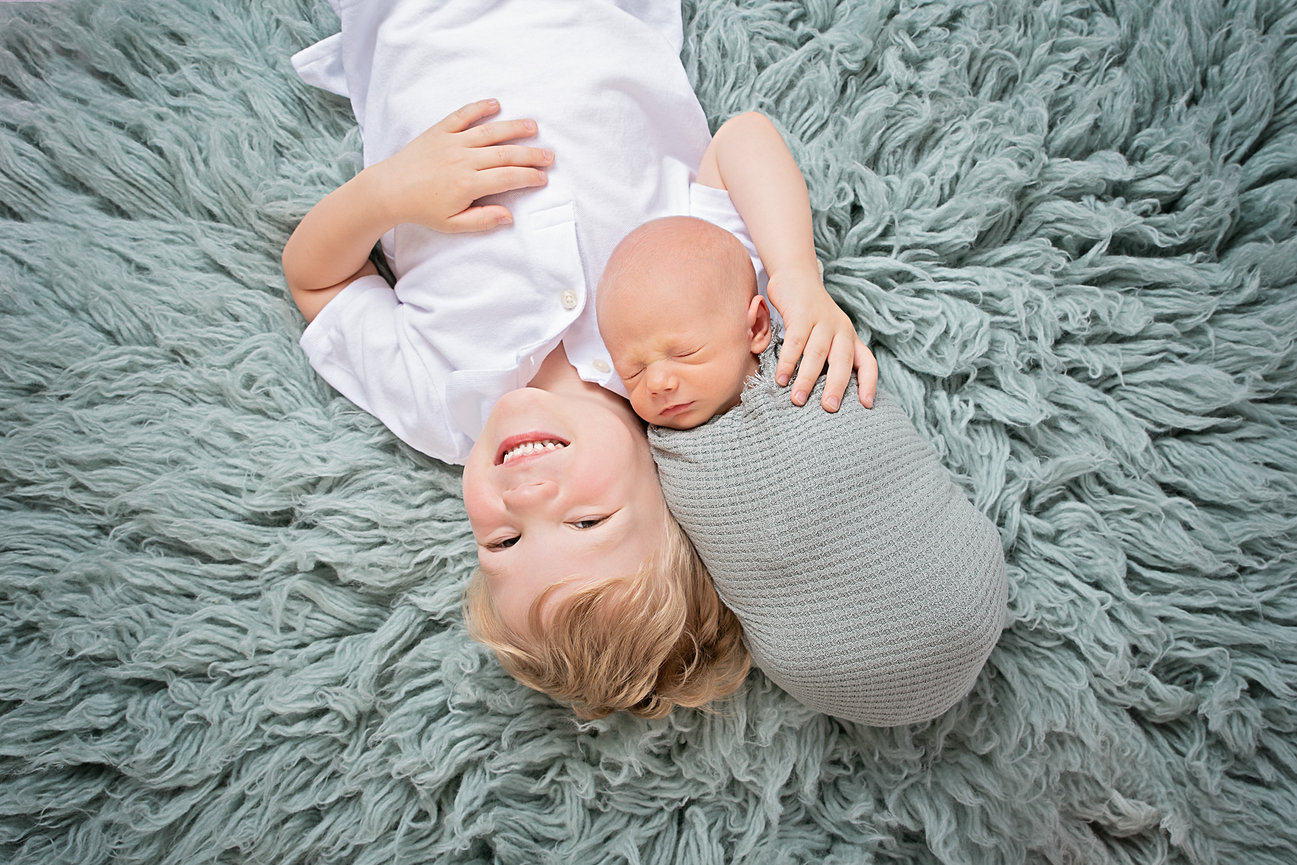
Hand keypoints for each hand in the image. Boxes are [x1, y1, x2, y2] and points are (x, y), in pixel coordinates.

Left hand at [377, 98, 553, 232]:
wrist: (388, 190)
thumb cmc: (421, 210)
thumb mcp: (452, 224)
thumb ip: (482, 220)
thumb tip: (509, 217)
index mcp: (468, 184)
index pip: (508, 178)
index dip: (529, 177)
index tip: (543, 178)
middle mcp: (463, 160)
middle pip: (506, 154)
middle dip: (531, 154)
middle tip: (549, 156)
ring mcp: (452, 142)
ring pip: (490, 131)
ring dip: (514, 128)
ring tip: (533, 127)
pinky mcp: (440, 131)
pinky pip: (463, 115)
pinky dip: (479, 108)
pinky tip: (495, 104)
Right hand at [768, 268, 877, 410]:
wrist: (797, 278)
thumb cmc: (811, 317)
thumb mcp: (828, 336)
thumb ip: (829, 360)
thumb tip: (823, 397)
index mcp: (851, 338)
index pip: (867, 363)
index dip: (869, 384)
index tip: (866, 405)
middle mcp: (841, 329)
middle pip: (843, 361)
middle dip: (836, 386)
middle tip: (829, 408)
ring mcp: (822, 321)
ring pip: (817, 354)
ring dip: (807, 379)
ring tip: (798, 400)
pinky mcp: (801, 314)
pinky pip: (795, 342)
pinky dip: (787, 362)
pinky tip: (780, 378)